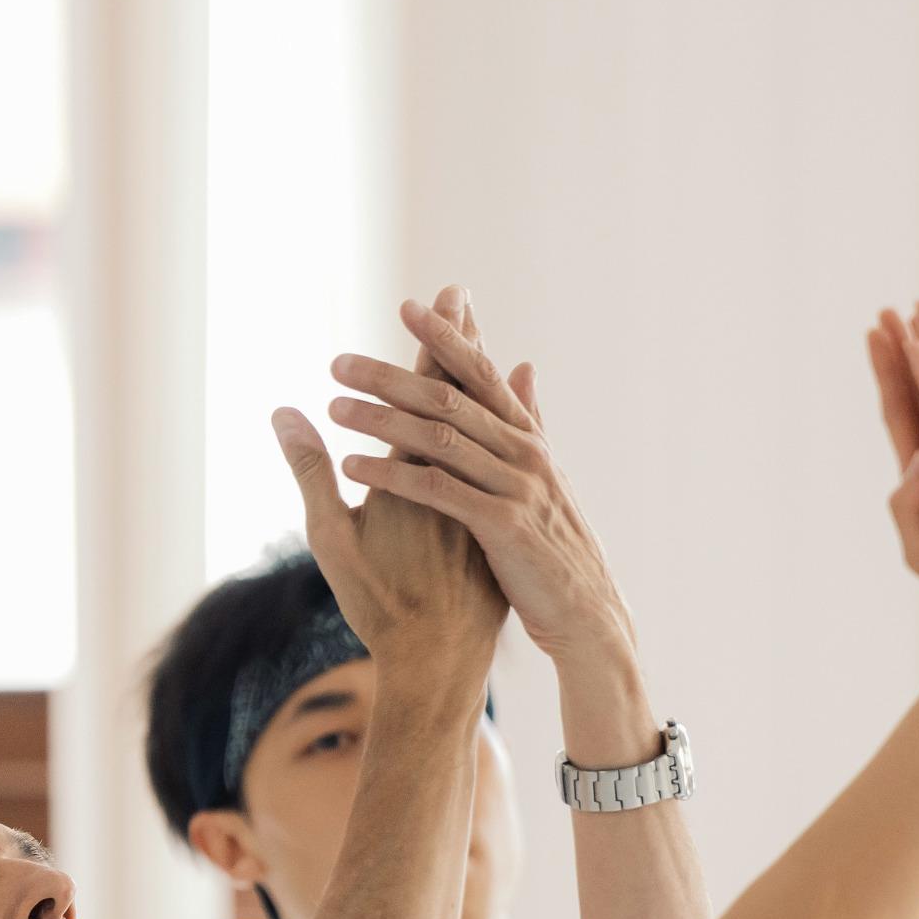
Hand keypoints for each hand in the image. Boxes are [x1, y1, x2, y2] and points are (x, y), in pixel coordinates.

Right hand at [273, 285, 505, 671]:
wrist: (439, 663)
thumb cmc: (377, 606)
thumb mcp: (331, 541)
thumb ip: (310, 473)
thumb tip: (286, 412)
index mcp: (414, 474)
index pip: (428, 391)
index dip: (433, 343)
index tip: (445, 297)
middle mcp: (457, 478)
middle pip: (464, 397)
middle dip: (461, 346)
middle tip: (465, 299)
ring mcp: (483, 502)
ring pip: (489, 430)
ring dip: (487, 387)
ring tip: (492, 351)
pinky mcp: (497, 529)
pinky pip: (505, 467)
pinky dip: (509, 435)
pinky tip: (520, 423)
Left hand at [321, 295, 635, 668]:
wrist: (584, 612)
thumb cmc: (554, 547)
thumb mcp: (544, 474)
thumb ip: (528, 419)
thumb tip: (523, 364)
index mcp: (527, 438)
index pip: (481, 374)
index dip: (446, 337)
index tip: (408, 306)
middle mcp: (523, 453)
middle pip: (450, 398)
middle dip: (392, 375)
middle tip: (340, 362)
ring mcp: (515, 487)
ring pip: (439, 439)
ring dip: (382, 420)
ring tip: (334, 407)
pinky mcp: (502, 526)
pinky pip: (438, 491)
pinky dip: (392, 475)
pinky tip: (351, 467)